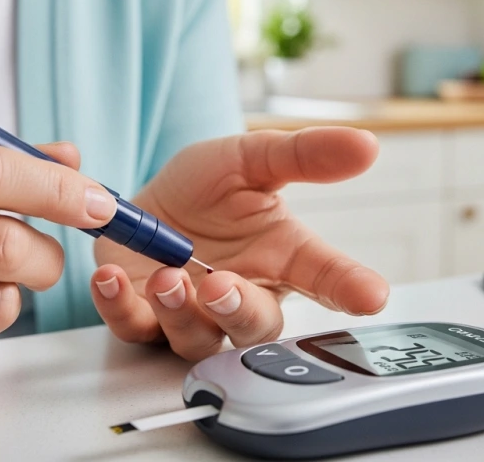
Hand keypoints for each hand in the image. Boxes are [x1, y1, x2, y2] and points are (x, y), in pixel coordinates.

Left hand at [90, 127, 388, 360]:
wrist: (148, 199)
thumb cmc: (206, 186)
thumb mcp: (251, 158)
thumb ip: (303, 155)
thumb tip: (367, 143)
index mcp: (279, 256)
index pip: (324, 276)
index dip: (349, 287)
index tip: (372, 295)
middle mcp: (241, 293)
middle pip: (255, 326)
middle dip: (239, 310)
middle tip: (218, 285)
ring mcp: (192, 313)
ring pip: (196, 340)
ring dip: (180, 313)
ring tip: (165, 277)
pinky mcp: (143, 316)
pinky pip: (134, 327)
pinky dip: (121, 307)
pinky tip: (110, 277)